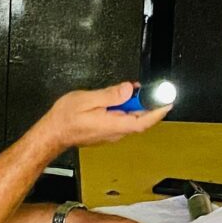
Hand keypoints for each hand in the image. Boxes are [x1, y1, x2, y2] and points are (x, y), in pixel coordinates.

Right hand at [40, 83, 171, 155]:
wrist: (53, 133)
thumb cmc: (65, 119)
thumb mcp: (86, 99)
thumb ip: (110, 95)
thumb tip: (128, 90)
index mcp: (112, 124)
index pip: (143, 121)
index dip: (158, 112)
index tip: (168, 102)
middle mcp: (114, 132)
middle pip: (139, 119)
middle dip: (146, 103)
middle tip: (147, 89)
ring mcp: (111, 133)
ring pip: (130, 119)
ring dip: (135, 105)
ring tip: (131, 90)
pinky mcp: (106, 131)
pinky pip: (122, 120)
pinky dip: (126, 109)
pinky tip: (120, 99)